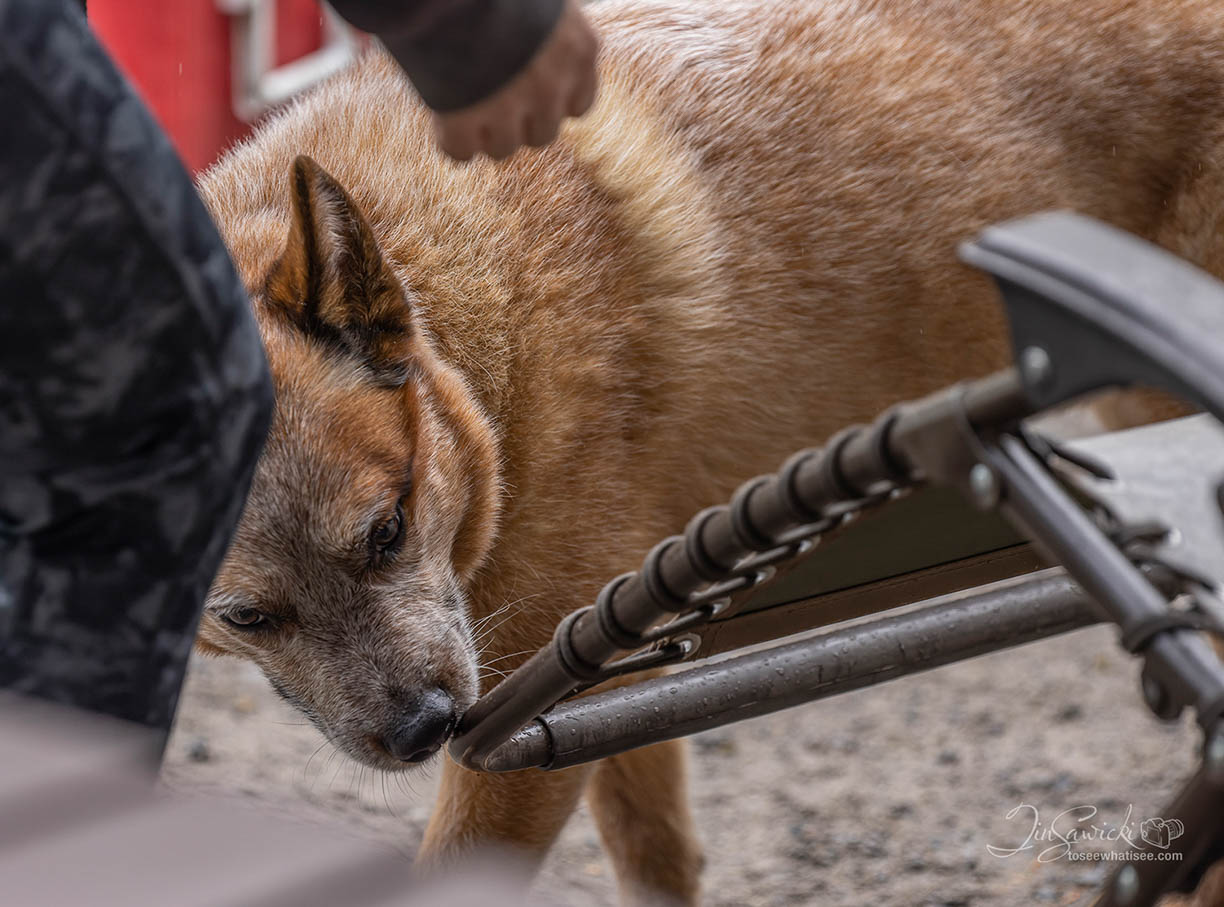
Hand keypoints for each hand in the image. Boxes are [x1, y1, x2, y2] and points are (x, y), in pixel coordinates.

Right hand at [433, 0, 598, 160]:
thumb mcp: (540, 2)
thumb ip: (547, 34)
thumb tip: (537, 52)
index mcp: (579, 49)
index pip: (578, 106)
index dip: (549, 102)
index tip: (529, 92)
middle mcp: (552, 84)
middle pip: (541, 134)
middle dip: (518, 122)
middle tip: (492, 96)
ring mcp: (508, 106)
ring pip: (503, 148)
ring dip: (484, 132)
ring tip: (465, 100)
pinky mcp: (464, 119)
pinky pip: (460, 151)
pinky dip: (450, 139)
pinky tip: (444, 118)